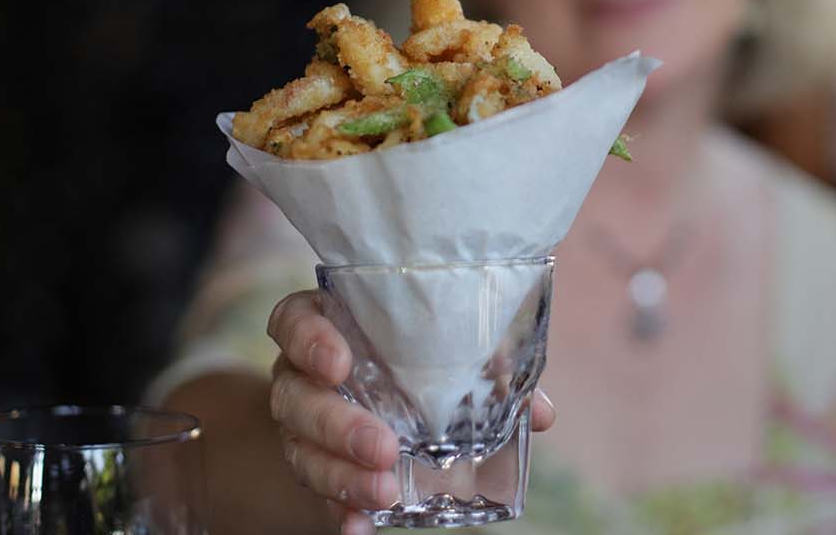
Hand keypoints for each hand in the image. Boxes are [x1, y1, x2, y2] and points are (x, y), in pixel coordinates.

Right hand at [266, 290, 556, 534]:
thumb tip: (541, 413)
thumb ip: (490, 372)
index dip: (308, 340)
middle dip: (338, 425)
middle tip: (384, 447)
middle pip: (297, 395)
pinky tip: (358, 527)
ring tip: (383, 493)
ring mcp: (302, 423)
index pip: (294, 321)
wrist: (383, 398)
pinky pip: (315, 491)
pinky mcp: (315, 465)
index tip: (339, 362)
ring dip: (341, 474)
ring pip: (301, 448)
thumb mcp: (450, 354)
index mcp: (331, 325)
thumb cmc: (418, 359)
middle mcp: (303, 374)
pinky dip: (338, 509)